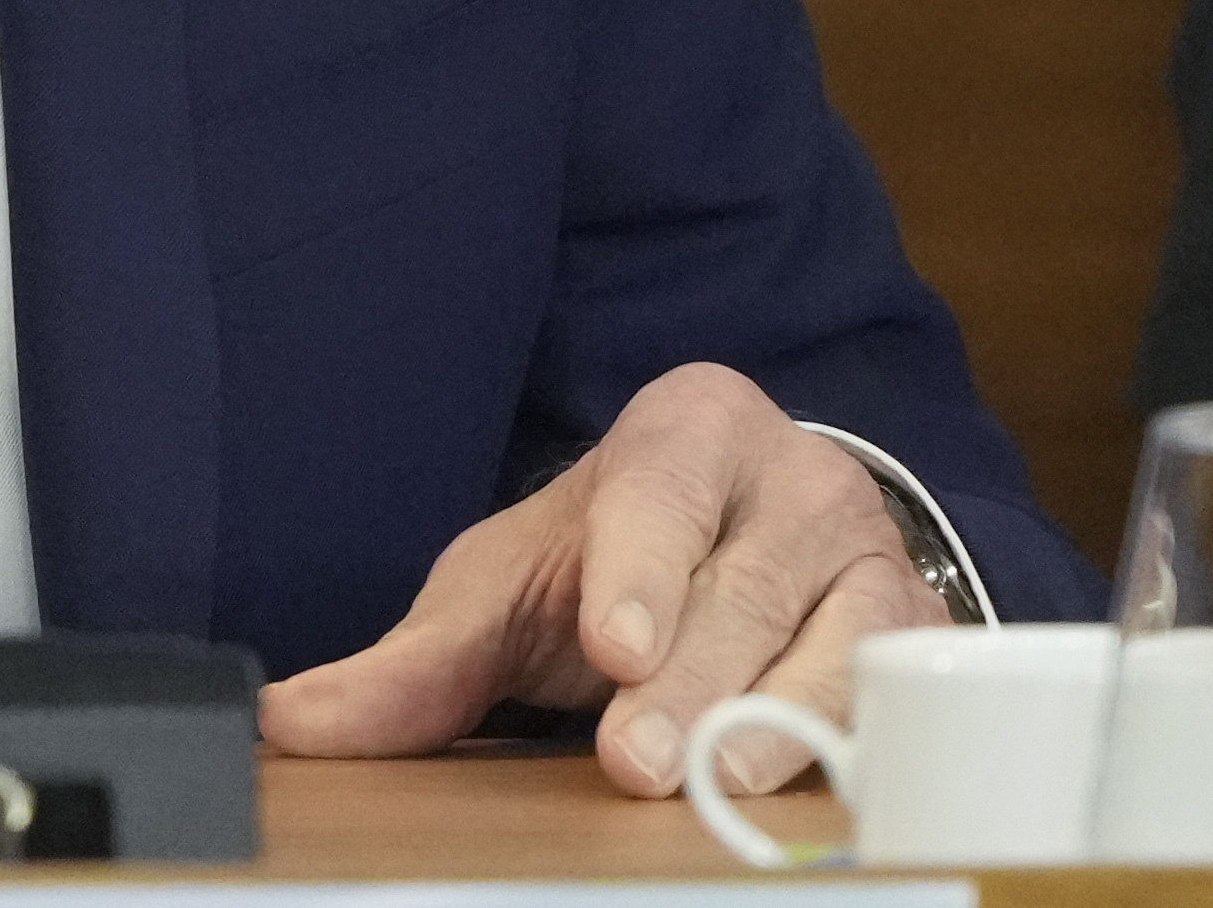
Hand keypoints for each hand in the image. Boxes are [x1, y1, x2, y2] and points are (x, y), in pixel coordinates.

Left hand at [256, 364, 939, 795]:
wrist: (738, 553)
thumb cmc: (611, 566)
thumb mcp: (506, 593)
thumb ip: (411, 663)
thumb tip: (288, 724)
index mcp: (691, 426)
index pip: (663, 489)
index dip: (637, 568)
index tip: (609, 643)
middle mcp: (797, 475)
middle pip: (746, 585)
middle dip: (690, 680)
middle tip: (637, 756)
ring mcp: (873, 556)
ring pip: (839, 640)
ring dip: (779, 719)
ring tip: (719, 779)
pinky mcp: (924, 639)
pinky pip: (902, 695)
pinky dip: (861, 743)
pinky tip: (819, 785)